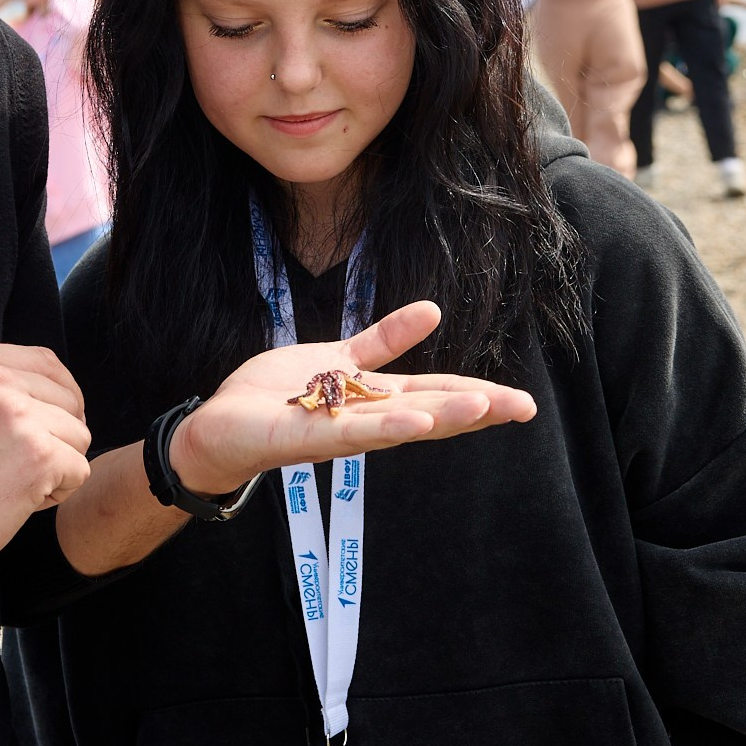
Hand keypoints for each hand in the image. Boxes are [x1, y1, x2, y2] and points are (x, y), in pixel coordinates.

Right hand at [0, 345, 91, 573]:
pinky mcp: (39, 454)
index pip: (46, 362)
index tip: (48, 423)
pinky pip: (80, 470)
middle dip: (58, 436)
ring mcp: (18, 415)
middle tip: (15, 462)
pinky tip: (22, 498)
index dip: (61, 394)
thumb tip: (63, 391)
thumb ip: (0, 384)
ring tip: (15, 479)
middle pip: (70, 400)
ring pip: (79, 435)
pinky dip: (59, 492)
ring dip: (59, 465)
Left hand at [169, 301, 535, 496]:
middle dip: (477, 410)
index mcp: (375, 398)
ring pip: (398, 424)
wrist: (219, 423)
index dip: (479, 396)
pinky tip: (418, 422)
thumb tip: (433, 310)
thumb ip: (383, 340)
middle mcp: (366, 419)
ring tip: (484, 407)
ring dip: (442, 417)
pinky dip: (386, 427)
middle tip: (526, 408)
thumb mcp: (338, 356)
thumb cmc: (277, 393)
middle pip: (430, 413)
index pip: (437, 395)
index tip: (522, 402)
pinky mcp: (307, 435)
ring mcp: (339, 430)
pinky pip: (352, 431)